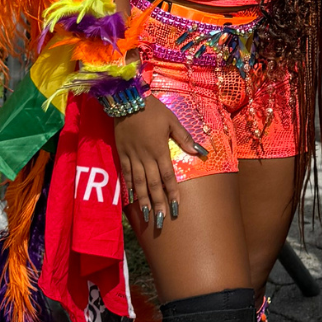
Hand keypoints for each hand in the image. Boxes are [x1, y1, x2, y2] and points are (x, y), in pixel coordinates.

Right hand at [110, 96, 204, 229]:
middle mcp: (146, 157)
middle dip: (158, 203)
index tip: (176, 208)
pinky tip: (131, 199)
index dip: (172, 193)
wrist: (127, 100)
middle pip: (153, 184)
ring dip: (143, 200)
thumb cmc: (153, 110)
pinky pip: (125, 174)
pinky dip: (128, 187)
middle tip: (161, 221)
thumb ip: (184, 138)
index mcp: (159, 150)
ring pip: (139, 183)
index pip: (168, 176)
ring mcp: (132, 156)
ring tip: (147, 215)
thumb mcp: (172, 121)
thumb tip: (199, 152)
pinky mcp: (121, 153)